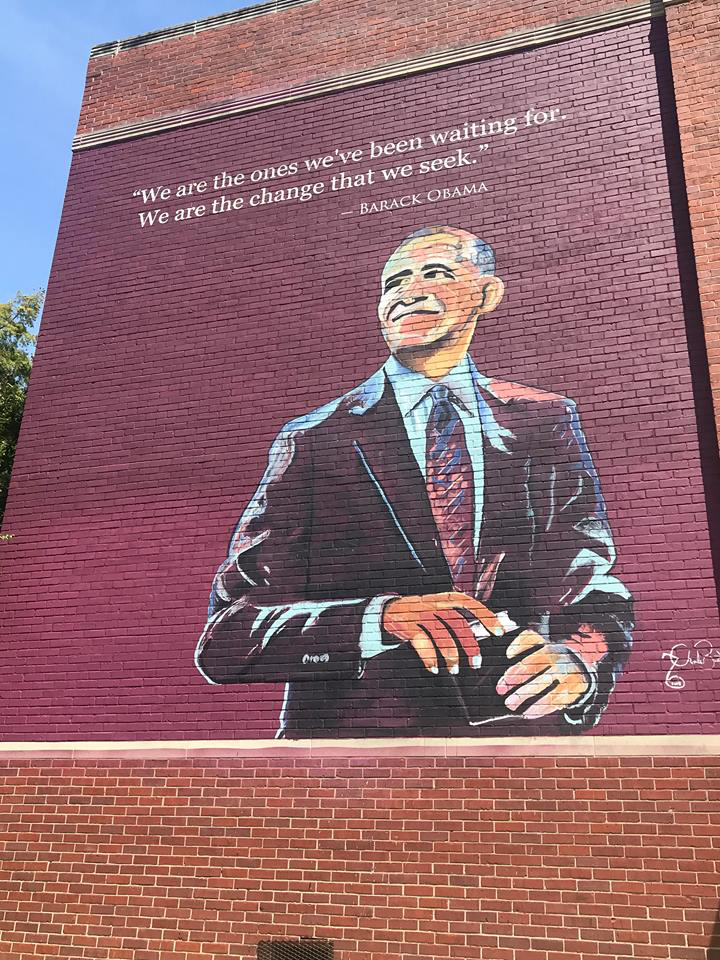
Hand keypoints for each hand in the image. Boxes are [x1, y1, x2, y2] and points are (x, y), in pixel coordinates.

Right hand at [382, 592, 504, 674]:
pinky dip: (429, 656)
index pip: (469, 603)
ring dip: (450, 654)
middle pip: (457, 622)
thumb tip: (498, 627)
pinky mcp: (406, 625)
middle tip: (476, 664)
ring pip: (441, 634)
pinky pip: (421, 641)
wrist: (389, 611)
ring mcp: (419, 613)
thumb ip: (464, 619)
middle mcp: (433, 603)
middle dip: (470, 645)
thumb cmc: (423, 615)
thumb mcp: (442, 611)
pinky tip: (433, 667)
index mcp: (445, 599)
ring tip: (454, 669)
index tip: (499, 632)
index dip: (485, 616)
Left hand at [496, 630, 591, 718]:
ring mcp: (567, 670)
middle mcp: (557, 655)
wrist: (583, 666)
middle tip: (500, 689)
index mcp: (546, 643)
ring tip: (510, 704)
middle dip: (515, 677)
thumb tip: (506, 654)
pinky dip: (541, 707)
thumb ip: (524, 646)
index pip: (531, 642)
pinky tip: (528, 713)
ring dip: (525, 694)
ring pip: (544, 682)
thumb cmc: (552, 659)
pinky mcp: (575, 686)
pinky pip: (557, 699)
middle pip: (533, 664)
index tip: (506, 660)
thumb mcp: (541, 647)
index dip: (518, 650)